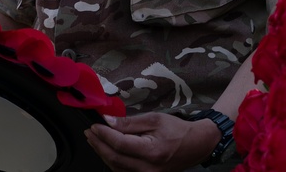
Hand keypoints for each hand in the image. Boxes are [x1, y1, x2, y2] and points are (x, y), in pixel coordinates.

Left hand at [85, 112, 218, 171]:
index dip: (104, 134)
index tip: (94, 125)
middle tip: (90, 132)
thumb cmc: (177, 130)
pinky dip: (113, 162)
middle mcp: (148, 169)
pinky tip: (107, 151)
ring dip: (103, 154)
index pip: (120, 144)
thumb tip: (108, 120)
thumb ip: (130, 122)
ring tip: (95, 140)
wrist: (196, 145)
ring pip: (116, 168)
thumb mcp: (155, 119)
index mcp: (151, 151)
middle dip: (99, 145)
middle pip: (114, 158)